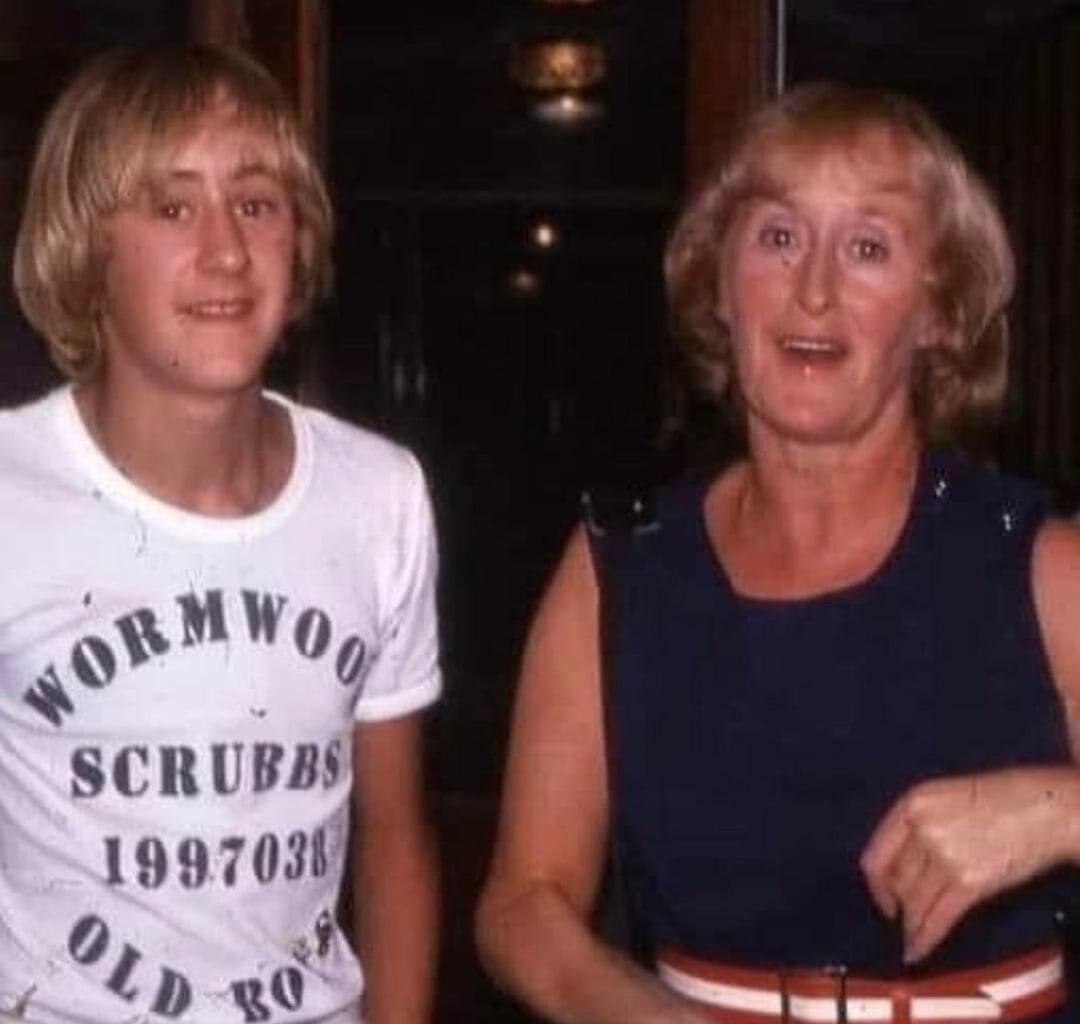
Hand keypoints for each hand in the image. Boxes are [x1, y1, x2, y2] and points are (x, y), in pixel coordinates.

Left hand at [860, 766, 1079, 962]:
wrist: (1049, 806)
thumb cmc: (1005, 797)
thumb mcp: (947, 796)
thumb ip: (921, 823)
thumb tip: (904, 862)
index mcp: (912, 803)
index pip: (876, 854)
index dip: (877, 884)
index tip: (884, 899)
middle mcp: (921, 828)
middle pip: (897, 881)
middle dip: (900, 905)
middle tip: (905, 919)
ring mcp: (944, 855)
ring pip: (915, 902)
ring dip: (912, 925)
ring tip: (912, 939)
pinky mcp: (969, 881)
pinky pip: (937, 917)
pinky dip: (926, 938)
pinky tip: (919, 951)